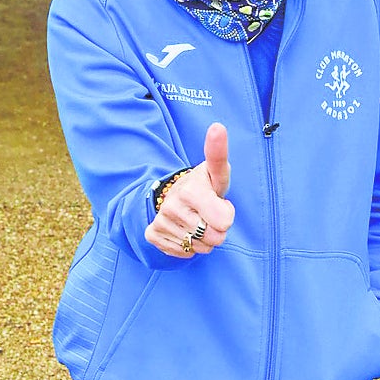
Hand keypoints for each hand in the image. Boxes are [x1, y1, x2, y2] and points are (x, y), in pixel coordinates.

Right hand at [145, 122, 234, 258]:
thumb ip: (219, 155)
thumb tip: (218, 126)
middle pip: (214, 238)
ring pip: (199, 247)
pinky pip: (183, 253)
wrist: (175, 194)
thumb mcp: (216, 173)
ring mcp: (160, 221)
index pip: (224, 222)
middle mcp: (172, 206)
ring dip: (204, 238)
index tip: (219, 202)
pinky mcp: (152, 235)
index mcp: (191, 190)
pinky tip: (185, 229)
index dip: (226, 215)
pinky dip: (189, 246)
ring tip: (198, 220)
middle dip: (217, 228)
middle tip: (209, 213)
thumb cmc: (204, 185)